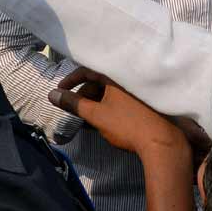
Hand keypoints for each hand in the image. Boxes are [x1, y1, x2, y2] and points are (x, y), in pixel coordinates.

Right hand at [49, 67, 190, 158]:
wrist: (160, 141)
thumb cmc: (127, 124)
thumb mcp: (96, 114)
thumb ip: (73, 104)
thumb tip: (52, 95)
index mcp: (117, 76)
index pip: (89, 69)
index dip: (71, 79)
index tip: (60, 92)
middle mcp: (127, 78)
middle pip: (99, 81)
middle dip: (83, 95)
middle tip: (73, 111)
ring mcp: (136, 90)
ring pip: (109, 91)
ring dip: (95, 102)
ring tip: (85, 119)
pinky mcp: (143, 101)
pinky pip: (119, 98)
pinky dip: (107, 106)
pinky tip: (101, 121)